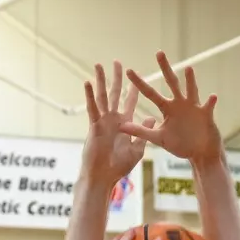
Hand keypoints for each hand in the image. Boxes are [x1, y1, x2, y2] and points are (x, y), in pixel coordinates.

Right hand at [81, 62, 148, 186]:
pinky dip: (89, 96)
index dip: (133, 89)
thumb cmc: (118, 167)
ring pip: (102, 97)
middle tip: (117, 62)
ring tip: (99, 65)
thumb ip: (143, 133)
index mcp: (123, 124)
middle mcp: (112, 120)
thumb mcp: (136, 149)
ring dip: (101, 81)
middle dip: (116, 78)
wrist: (104, 177)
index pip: (129, 102)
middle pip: (115, 94)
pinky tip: (87, 83)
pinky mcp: (94, 127)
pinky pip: (92, 109)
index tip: (136, 76)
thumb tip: (151, 118)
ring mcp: (102, 122)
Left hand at [122, 51, 221, 164]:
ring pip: (191, 90)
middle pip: (171, 83)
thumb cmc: (181, 144)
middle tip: (158, 52)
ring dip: (190, 80)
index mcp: (167, 108)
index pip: (150, 93)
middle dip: (165, 68)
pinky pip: (208, 106)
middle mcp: (179, 103)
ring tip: (188, 68)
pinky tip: (212, 97)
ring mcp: (193, 107)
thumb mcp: (158, 139)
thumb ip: (140, 132)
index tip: (129, 70)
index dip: (140, 83)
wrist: (200, 153)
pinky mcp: (206, 115)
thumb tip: (121, 126)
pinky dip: (210, 102)